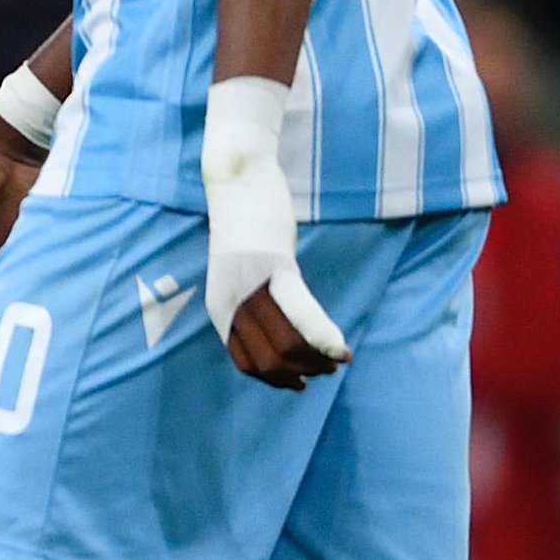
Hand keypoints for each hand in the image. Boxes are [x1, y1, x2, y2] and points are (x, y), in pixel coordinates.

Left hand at [199, 78, 348, 391]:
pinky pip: (300, 312)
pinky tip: (340, 349)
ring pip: (286, 345)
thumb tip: (277, 331)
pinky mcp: (273, 266)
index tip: (305, 380)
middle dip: (304, 372)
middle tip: (330, 366)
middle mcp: (229, 304)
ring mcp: (249, 287)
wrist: (237, 179)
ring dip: (317, 359)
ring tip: (338, 358)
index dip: (280, 381)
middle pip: (270, 362)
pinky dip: (322, 335)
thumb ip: (253, 302)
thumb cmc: (244, 225)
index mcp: (219, 310)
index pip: (248, 365)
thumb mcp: (241, 272)